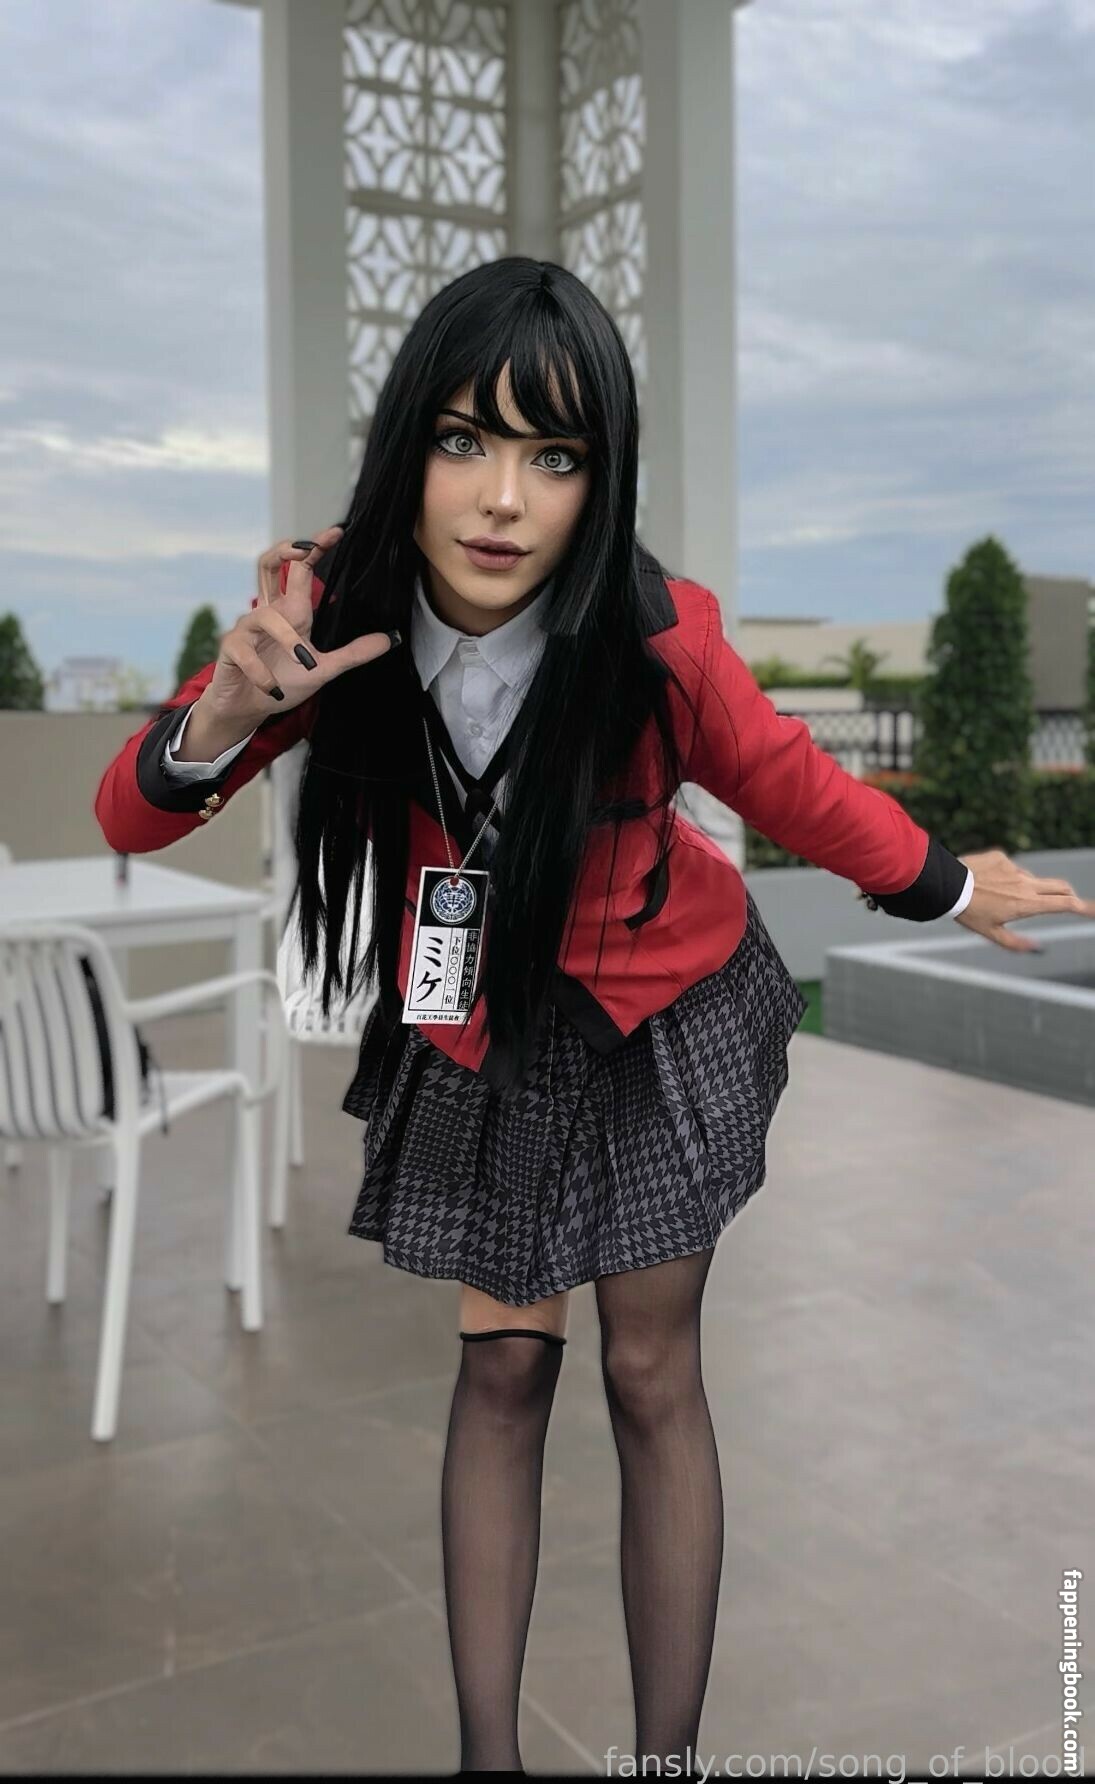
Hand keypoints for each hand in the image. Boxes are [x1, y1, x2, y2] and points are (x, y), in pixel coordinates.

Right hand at [199, 526, 399, 728]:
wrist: (248, 708)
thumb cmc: (283, 681)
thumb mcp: (324, 668)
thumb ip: (353, 653)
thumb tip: (388, 640)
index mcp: (290, 611)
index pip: (300, 570)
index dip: (313, 549)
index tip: (335, 532)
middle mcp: (268, 612)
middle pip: (267, 564)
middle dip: (284, 551)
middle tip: (304, 549)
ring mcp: (246, 628)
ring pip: (264, 616)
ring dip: (287, 639)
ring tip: (305, 663)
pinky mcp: (230, 649)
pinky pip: (245, 652)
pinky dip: (262, 673)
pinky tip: (273, 689)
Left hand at [954, 848, 1094, 951]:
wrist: (947, 885)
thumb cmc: (968, 913)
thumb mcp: (991, 934)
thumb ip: (1016, 943)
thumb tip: (1037, 948)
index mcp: (1026, 904)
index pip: (1064, 904)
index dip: (1084, 907)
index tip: (1094, 910)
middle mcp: (1025, 884)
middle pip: (1060, 886)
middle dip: (1068, 894)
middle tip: (1068, 901)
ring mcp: (1014, 868)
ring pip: (1030, 879)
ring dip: (1025, 888)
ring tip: (998, 897)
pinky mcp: (1002, 856)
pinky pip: (1010, 868)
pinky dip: (1005, 876)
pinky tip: (986, 882)